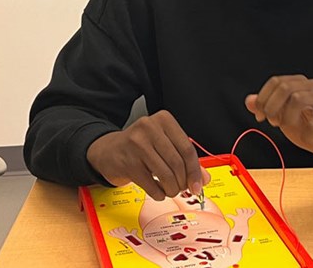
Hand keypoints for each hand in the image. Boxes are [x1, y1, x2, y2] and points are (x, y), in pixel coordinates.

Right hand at [86, 110, 208, 199]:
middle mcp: (149, 128)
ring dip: (172, 189)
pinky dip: (158, 193)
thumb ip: (184, 160)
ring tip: (171, 190)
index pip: (187, 148)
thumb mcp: (164, 145)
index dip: (195, 171)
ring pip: (165, 174)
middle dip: (183, 182)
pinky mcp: (127, 162)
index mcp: (163, 120)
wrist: (109, 150)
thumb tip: (203, 179)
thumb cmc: (140, 147)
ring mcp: (136, 144)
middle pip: (177, 162)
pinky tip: (158, 191)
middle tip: (183, 189)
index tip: (198, 185)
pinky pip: (151, 184)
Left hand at [245, 75, 312, 164]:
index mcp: (301, 84)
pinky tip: (307, 138)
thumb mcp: (283, 116)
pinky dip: (306, 134)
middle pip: (285, 87)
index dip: (262, 98)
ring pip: (298, 99)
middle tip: (271, 121)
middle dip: (272, 106)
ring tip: (287, 127)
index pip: (276, 81)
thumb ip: (267, 107)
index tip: (259, 115)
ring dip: (287, 117)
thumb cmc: (309, 126)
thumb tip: (249, 101)